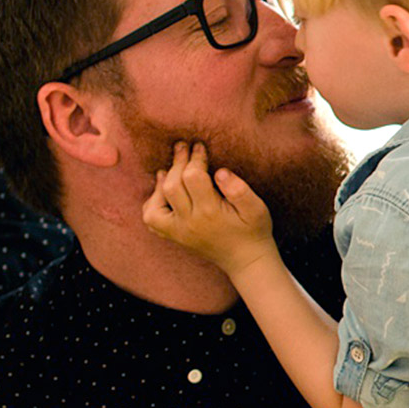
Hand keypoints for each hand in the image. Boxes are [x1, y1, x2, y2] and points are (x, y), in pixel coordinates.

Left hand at [141, 142, 275, 275]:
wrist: (246, 261)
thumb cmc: (253, 231)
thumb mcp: (257, 209)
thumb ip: (240, 190)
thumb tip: (220, 172)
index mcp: (210, 213)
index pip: (193, 177)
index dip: (195, 158)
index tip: (200, 146)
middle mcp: (189, 223)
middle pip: (172, 185)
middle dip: (177, 162)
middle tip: (183, 146)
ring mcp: (178, 232)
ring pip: (155, 203)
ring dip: (162, 182)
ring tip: (171, 168)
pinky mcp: (174, 236)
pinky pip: (151, 218)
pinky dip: (152, 201)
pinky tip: (163, 190)